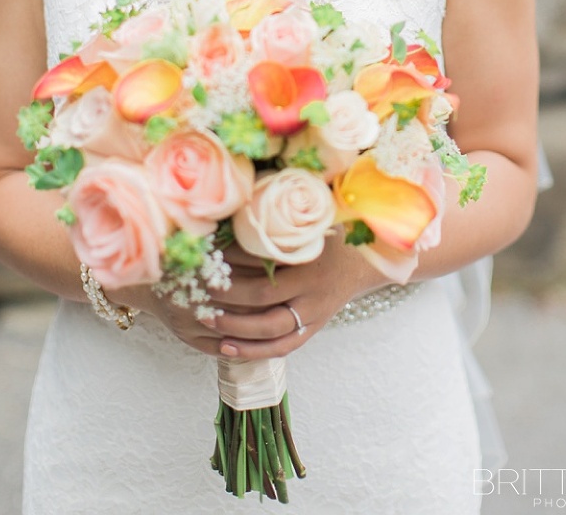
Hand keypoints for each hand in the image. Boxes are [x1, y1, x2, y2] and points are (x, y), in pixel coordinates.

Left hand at [209, 230, 386, 359]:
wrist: (364, 261)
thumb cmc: (330, 235)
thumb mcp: (312, 224)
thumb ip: (279, 224)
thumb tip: (235, 215)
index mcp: (312, 263)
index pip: (267, 270)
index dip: (235, 268)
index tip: (209, 260)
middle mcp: (313, 292)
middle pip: (264, 302)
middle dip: (229, 299)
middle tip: (201, 291)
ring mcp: (314, 315)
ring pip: (271, 332)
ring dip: (236, 330)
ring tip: (207, 321)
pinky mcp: (312, 329)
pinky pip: (282, 348)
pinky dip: (253, 351)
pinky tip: (226, 348)